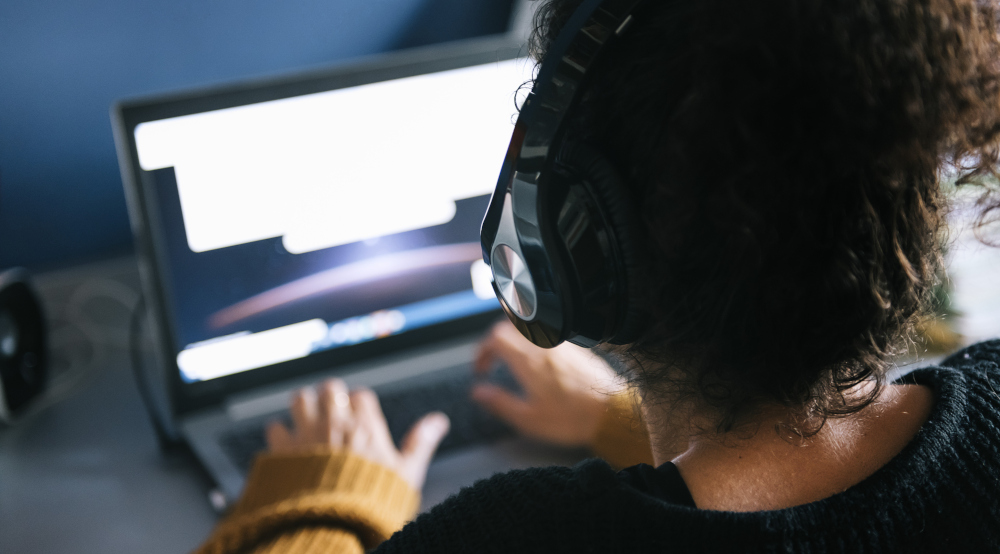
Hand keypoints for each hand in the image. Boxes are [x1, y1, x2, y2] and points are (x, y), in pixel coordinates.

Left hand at [266, 379, 449, 489]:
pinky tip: (286, 446)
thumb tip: (439, 421)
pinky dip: (280, 433)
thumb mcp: (407, 474)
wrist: (331, 524)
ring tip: (309, 420)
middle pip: (330, 387)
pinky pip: (275, 427)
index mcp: (365, 424)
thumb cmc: (372, 501)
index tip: (361, 418)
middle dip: (331, 397)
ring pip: (300, 397)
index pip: (361, 395)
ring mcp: (306, 433)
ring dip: (304, 406)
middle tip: (333, 414)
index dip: (361, 405)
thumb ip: (420, 443)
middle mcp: (334, 421)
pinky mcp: (282, 450)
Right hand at [471, 321, 623, 446]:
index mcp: (528, 361)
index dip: (481, 350)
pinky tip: (537, 360)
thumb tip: (479, 393)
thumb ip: (500, 403)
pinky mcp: (575, 348)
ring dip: (514, 338)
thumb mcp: (528, 419)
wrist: (611, 413)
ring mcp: (561, 344)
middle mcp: (543, 346)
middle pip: (509, 326)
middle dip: (494, 340)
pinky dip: (533, 341)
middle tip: (491, 360)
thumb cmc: (573, 418)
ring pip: (529, 327)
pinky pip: (547, 334)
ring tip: (511, 358)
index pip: (495, 337)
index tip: (481, 367)